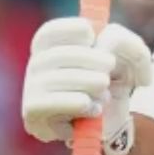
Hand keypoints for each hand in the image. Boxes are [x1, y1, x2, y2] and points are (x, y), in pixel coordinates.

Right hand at [21, 17, 151, 148]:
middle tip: (109, 71)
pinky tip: (94, 109)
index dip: (73, 31)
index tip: (93, 38)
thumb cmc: (107, 83)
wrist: (103, 124)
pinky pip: (58, 102)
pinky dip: (83, 104)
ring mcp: (30, 87)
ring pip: (62, 78)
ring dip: (92, 85)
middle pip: (61, 55)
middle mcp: (35, 64)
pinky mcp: (32, 110)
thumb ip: (123, 41)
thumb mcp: (121, 57)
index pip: (51, 31)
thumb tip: (107, 36)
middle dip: (93, 61)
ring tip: (105, 94)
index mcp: (48, 46)